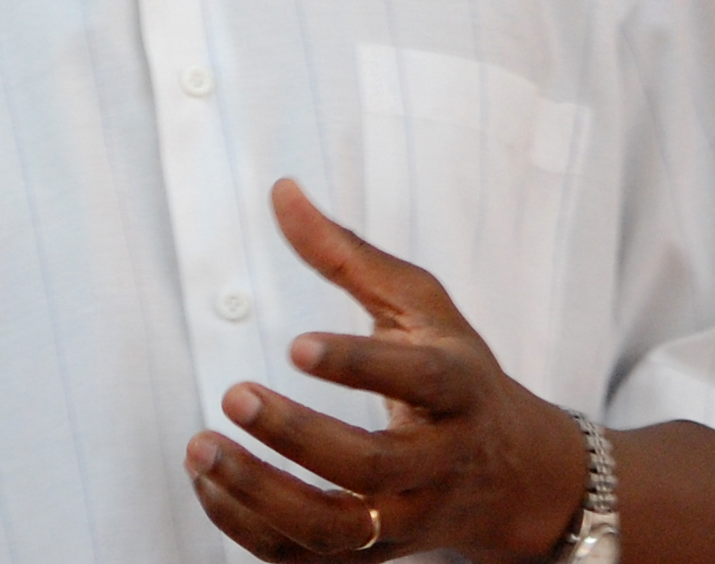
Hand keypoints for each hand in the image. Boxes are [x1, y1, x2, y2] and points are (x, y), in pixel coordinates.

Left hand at [185, 178, 586, 562]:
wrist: (515, 474)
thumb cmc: (453, 367)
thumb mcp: (419, 302)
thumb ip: (345, 251)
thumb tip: (279, 189)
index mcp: (458, 387)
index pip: (418, 380)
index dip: (359, 365)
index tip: (295, 343)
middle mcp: (438, 464)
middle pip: (369, 468)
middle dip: (297, 435)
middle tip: (233, 394)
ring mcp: (406, 520)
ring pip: (336, 530)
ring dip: (261, 495)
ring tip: (200, 446)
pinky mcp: (375, 556)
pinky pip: (309, 563)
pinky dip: (250, 529)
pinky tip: (207, 481)